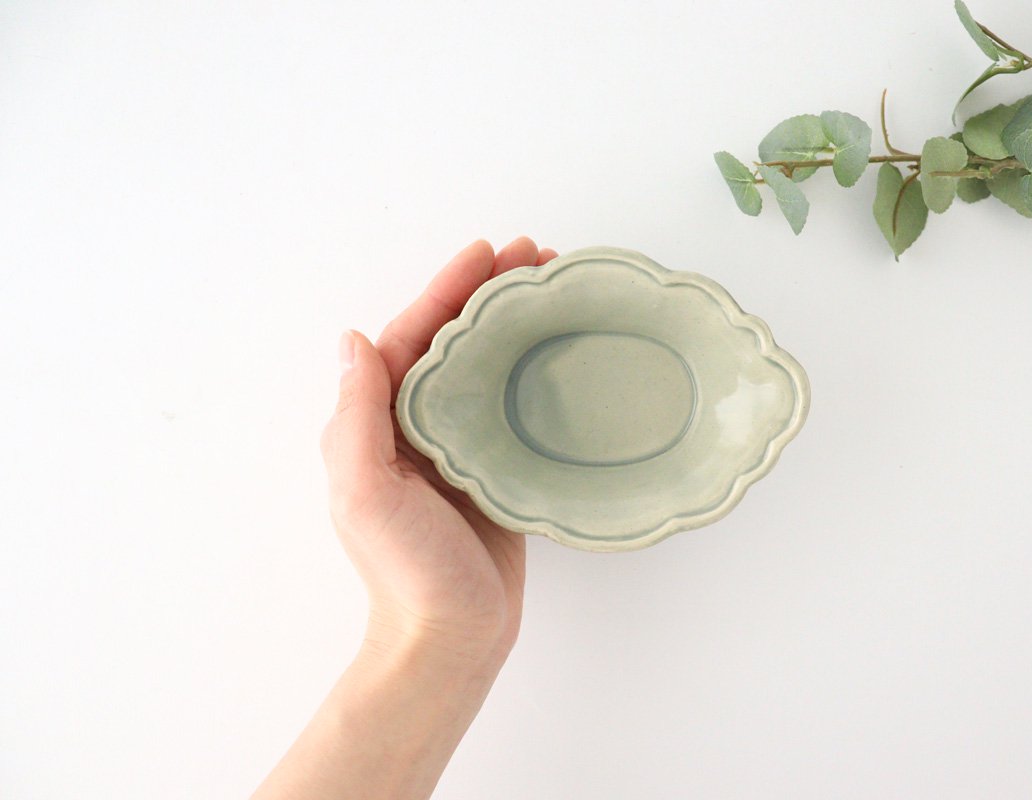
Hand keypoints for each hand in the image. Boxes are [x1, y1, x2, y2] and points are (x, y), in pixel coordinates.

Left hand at [320, 237, 557, 665]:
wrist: (451, 637)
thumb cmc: (406, 570)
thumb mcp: (365, 492)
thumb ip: (357, 418)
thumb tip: (352, 340)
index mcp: (379, 424)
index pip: (410, 337)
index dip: (445, 291)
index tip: (485, 253)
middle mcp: (415, 426)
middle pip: (451, 341)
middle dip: (486, 294)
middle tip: (534, 257)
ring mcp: (457, 445)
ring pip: (483, 365)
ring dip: (512, 323)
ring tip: (552, 289)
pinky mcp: (494, 467)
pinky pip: (509, 402)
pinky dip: (530, 368)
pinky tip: (558, 351)